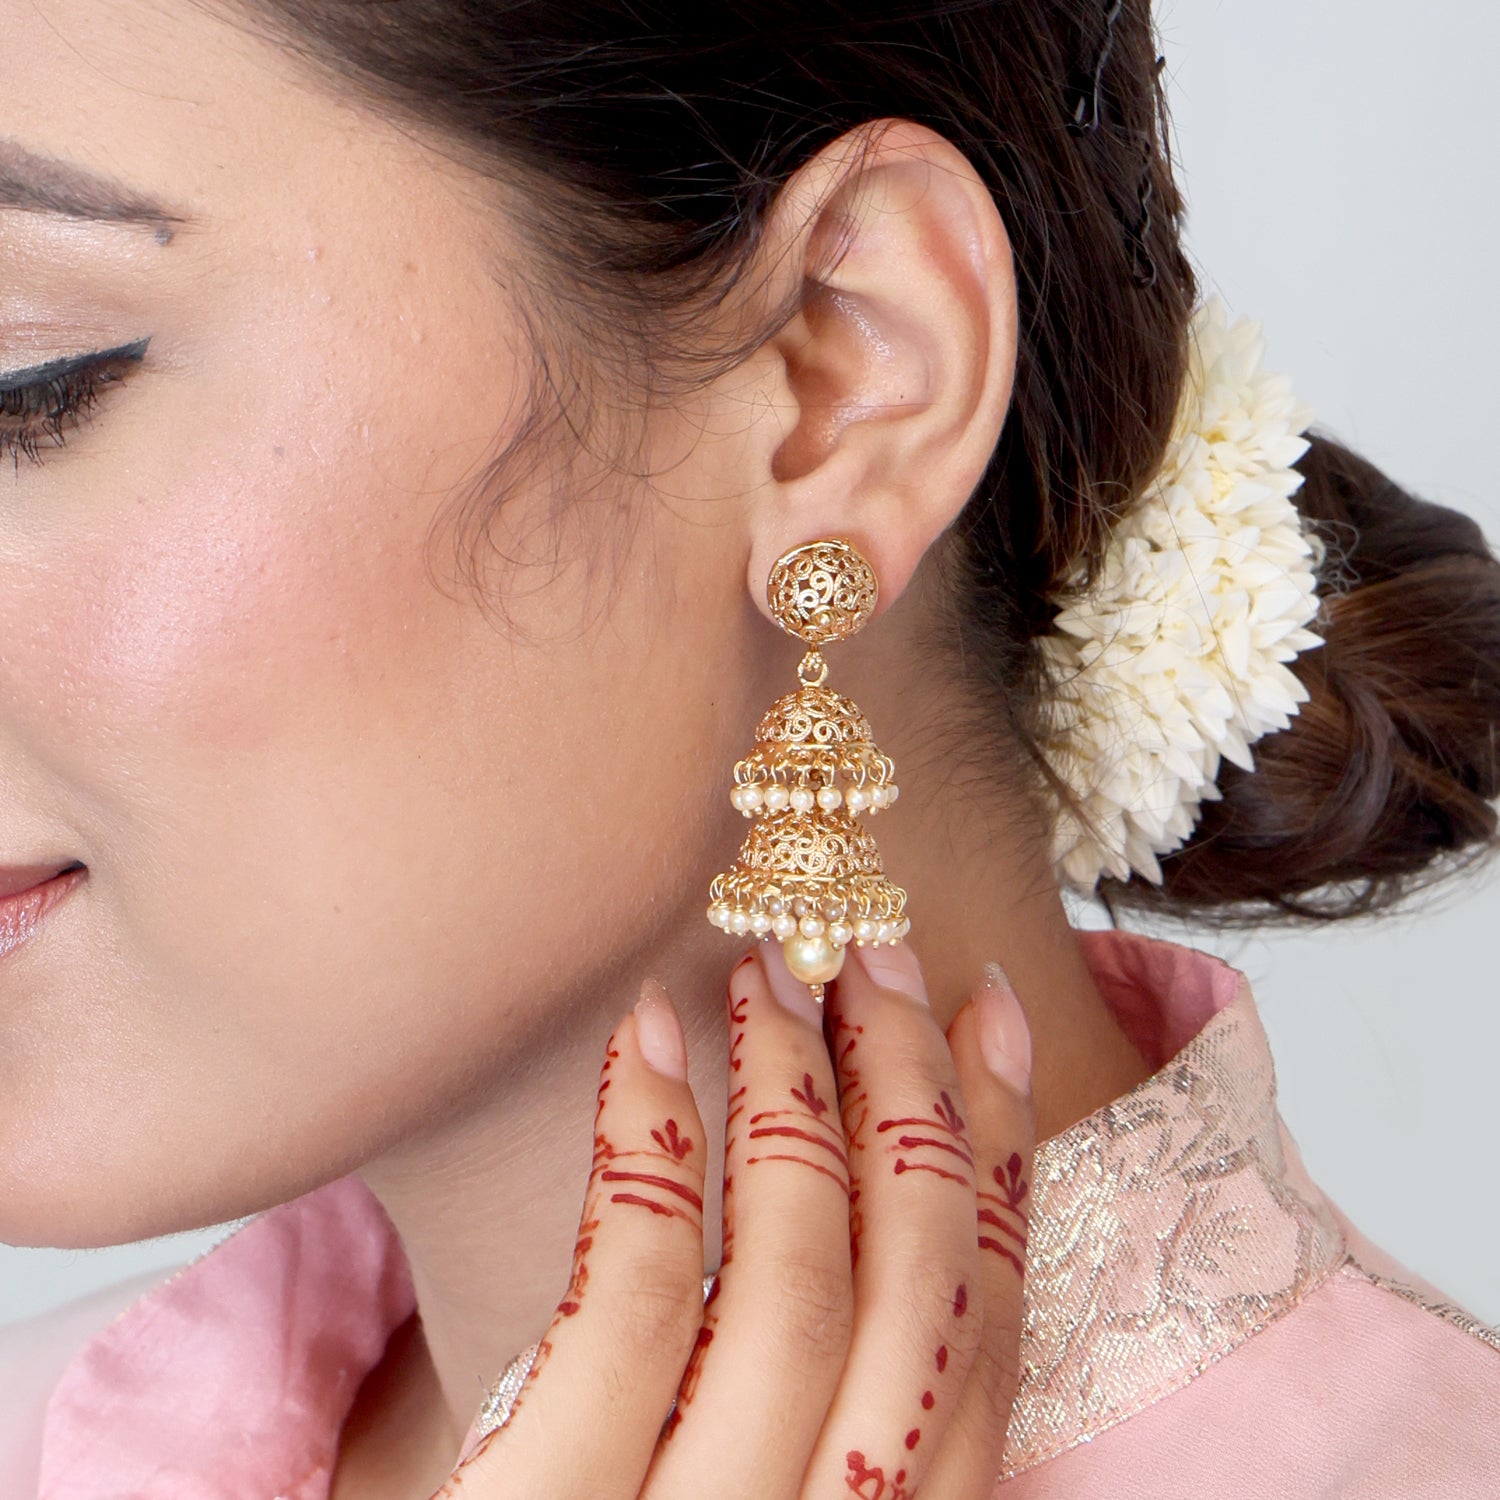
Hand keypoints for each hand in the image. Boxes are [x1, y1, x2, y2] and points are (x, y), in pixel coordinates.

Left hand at [434, 937, 1034, 1499]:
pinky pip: (632, 1300)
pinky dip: (656, 1148)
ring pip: (795, 1283)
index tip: (992, 1018)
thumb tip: (879, 1209)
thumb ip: (834, 1419)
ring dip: (795, 1100)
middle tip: (878, 957)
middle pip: (912, 1294)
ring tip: (767, 980)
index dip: (1003, 1159)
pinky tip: (645, 1037)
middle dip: (914, 1097)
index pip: (987, 1341)